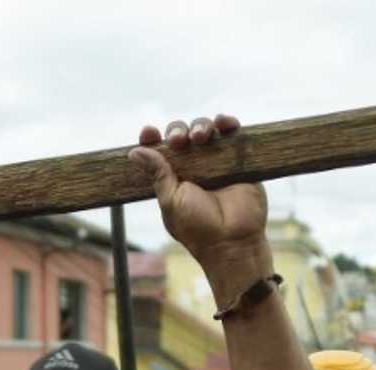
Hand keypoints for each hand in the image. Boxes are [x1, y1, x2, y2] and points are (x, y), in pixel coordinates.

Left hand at [127, 115, 267, 270]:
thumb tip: (135, 151)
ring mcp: (217, 161)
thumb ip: (158, 175)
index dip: (152, 139)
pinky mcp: (239, 160)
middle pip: (182, 135)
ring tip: (200, 137)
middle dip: (177, 131)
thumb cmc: (199, 228)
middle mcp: (195, 166)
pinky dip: (227, 123)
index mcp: (174, 176)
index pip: (160, 151)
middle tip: (178, 141)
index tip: (148, 132)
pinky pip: (233, 134)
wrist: (232, 241)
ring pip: (206, 130)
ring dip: (200, 126)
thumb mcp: (171, 201)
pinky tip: (222, 122)